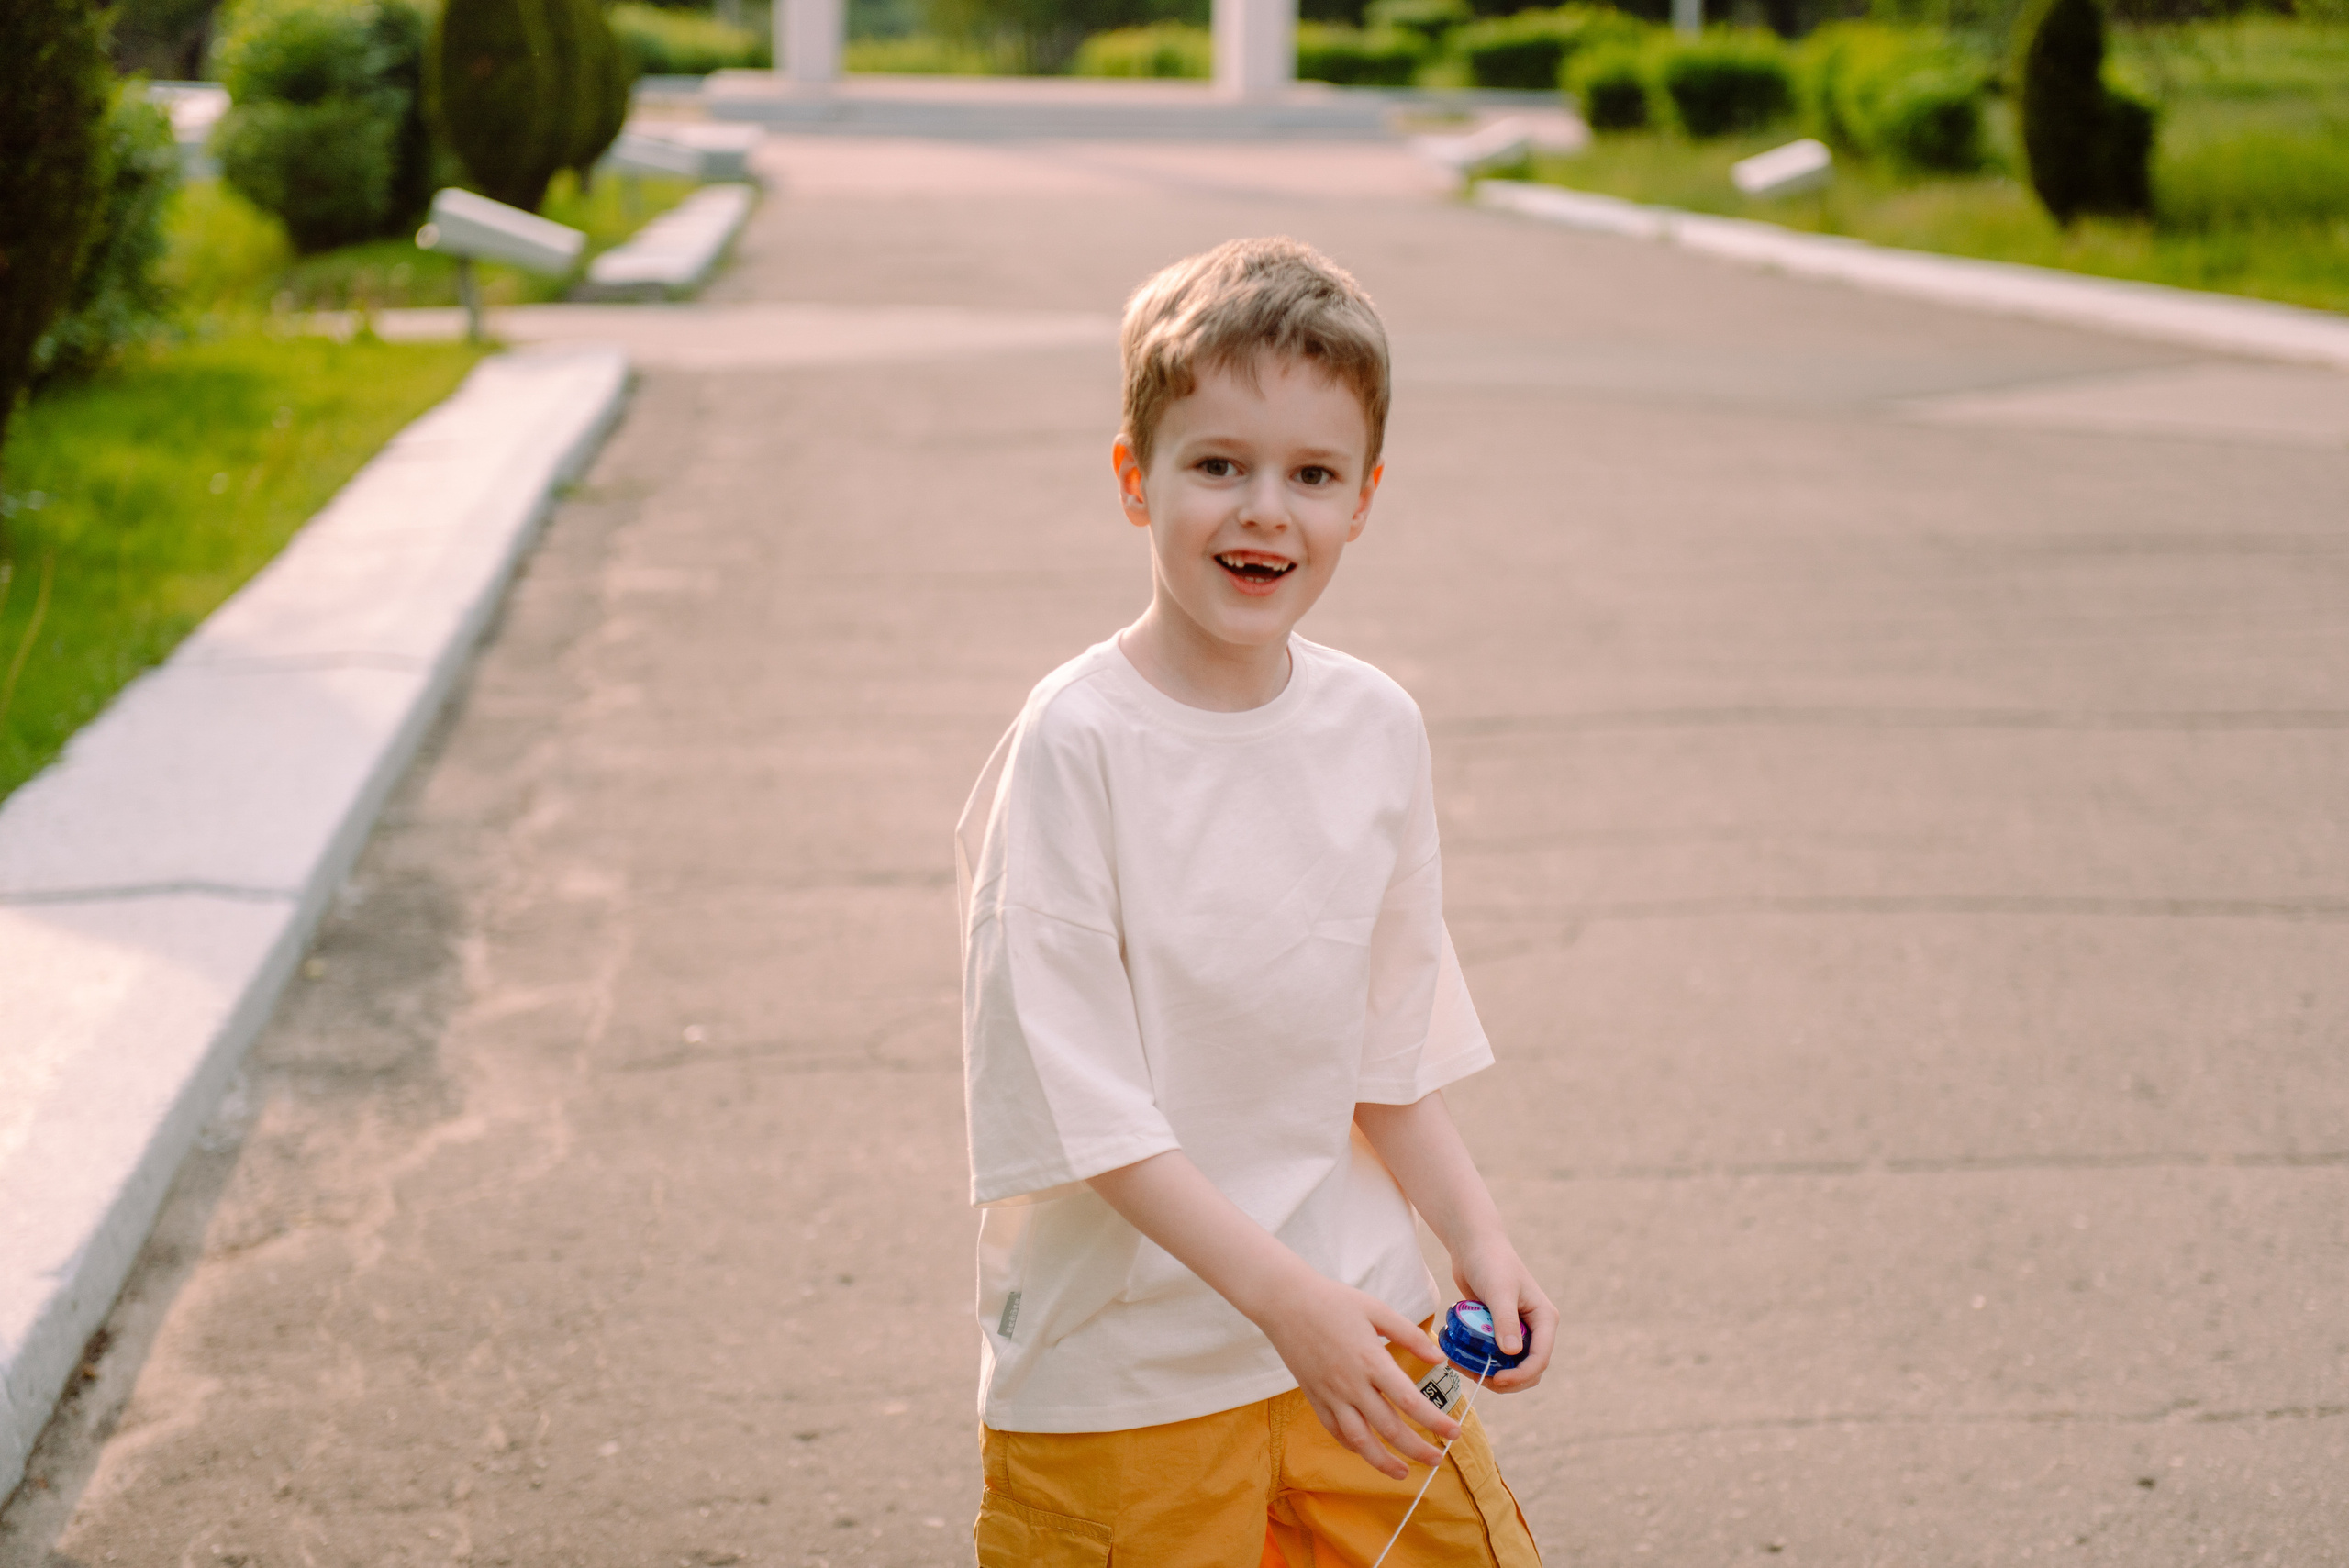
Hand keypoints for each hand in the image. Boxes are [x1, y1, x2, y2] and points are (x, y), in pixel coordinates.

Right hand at [1252, 1271, 1459, 1480]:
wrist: (1284, 1302)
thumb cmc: (1333, 1301)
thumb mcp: (1376, 1309)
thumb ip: (1409, 1334)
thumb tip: (1439, 1359)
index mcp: (1370, 1360)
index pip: (1409, 1401)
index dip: (1435, 1421)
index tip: (1454, 1432)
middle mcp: (1351, 1384)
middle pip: (1388, 1428)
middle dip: (1417, 1449)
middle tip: (1437, 1460)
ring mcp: (1330, 1394)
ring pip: (1359, 1440)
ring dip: (1383, 1462)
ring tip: (1403, 1473)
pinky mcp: (1314, 1396)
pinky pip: (1335, 1430)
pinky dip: (1352, 1446)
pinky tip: (1367, 1452)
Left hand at [1450, 1237, 1557, 1393]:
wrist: (1472, 1245)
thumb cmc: (1490, 1261)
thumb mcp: (1499, 1290)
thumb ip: (1505, 1320)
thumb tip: (1513, 1353)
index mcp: (1544, 1319)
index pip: (1540, 1359)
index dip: (1521, 1375)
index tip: (1497, 1379)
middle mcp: (1535, 1328)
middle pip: (1528, 1370)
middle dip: (1506, 1380)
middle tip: (1477, 1377)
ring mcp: (1517, 1331)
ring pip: (1511, 1367)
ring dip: (1490, 1374)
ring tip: (1463, 1367)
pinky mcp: (1498, 1330)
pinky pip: (1494, 1356)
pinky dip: (1480, 1362)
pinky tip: (1460, 1359)